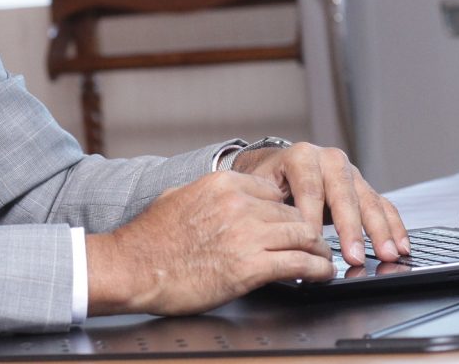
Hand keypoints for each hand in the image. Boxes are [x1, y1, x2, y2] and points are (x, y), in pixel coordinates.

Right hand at [86, 170, 335, 316]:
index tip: (290, 222)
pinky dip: (318, 270)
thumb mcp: (178, 197)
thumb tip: (220, 198)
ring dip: (318, 249)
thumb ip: (208, 194)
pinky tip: (322, 275)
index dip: (284, 209)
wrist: (134, 267)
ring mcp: (247, 234)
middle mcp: (239, 204)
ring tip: (323, 260)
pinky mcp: (252, 266)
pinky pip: (301, 263)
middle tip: (313, 244)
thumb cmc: (150, 239)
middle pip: (293, 212)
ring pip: (305, 234)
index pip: (274, 190)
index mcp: (222, 183)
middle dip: (305, 230)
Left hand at [231, 142, 408, 266]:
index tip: (313, 241)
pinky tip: (401, 246)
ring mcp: (350, 173)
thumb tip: (278, 232)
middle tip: (354, 255)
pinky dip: (394, 226)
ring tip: (386, 254)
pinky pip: (383, 205)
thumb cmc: (267, 180)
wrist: (276, 166)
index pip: (309, 188)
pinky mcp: (364, 188)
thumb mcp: (260, 186)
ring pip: (368, 200)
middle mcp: (329, 160)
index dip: (312, 216)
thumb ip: (269, 204)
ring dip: (379, 230)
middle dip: (350, 227)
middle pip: (343, 194)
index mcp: (301, 156)